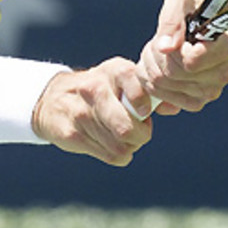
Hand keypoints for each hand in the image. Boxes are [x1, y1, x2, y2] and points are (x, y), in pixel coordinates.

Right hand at [31, 57, 151, 165]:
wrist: (53, 99)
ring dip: (129, 147)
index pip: (134, 82)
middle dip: (140, 135)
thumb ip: (150, 92)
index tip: (144, 112)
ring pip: (120, 146)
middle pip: (127, 127)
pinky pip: (110, 156)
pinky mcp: (71, 134)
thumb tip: (174, 107)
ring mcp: (80, 113)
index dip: (143, 102)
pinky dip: (118, 156)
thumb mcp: (122, 80)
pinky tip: (111, 144)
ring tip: (123, 137)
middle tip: (138, 132)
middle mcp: (94, 89)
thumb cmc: (101, 91)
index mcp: (112, 71)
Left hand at [135, 0, 227, 115]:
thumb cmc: (189, 14)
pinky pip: (162, 98)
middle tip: (159, 42)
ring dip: (150, 66)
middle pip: (172, 73)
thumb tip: (165, 47)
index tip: (179, 38)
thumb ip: (172, 19)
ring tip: (158, 53)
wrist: (193, 30)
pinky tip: (157, 68)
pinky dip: (151, 82)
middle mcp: (226, 74)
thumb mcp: (180, 2)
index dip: (175, 49)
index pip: (191, 61)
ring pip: (162, 84)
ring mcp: (211, 92)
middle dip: (156, 55)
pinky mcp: (196, 103)